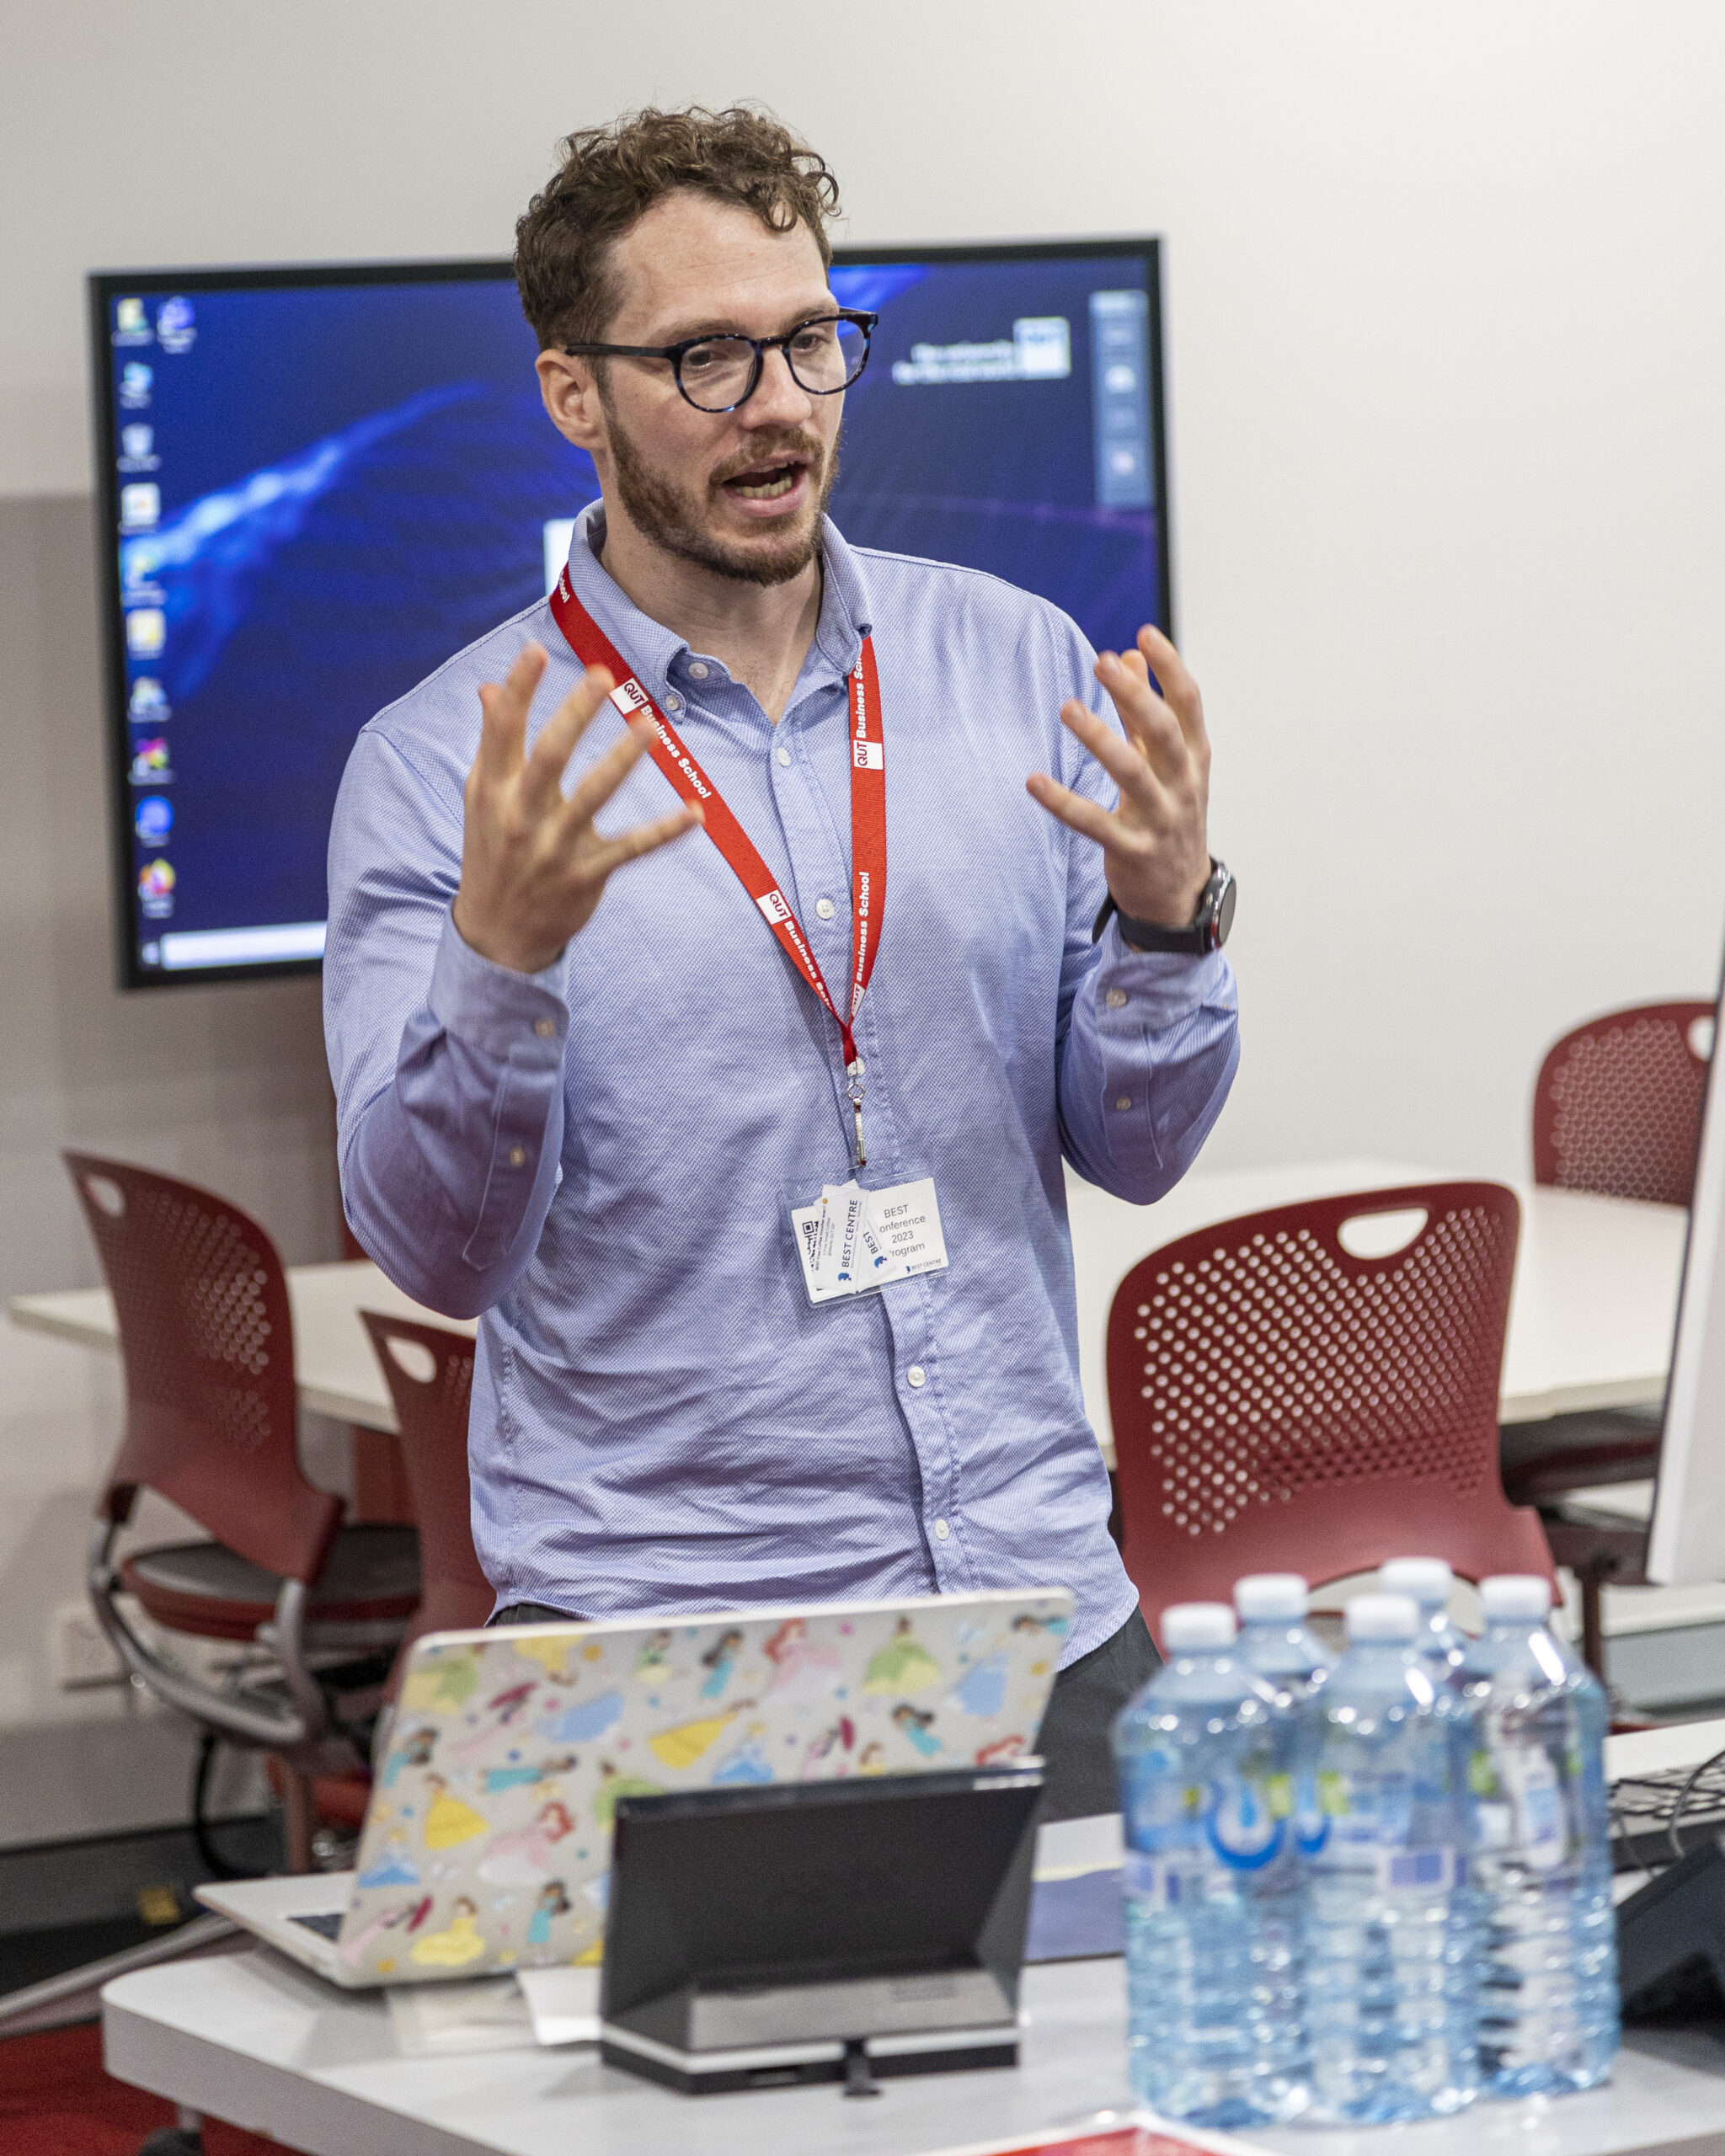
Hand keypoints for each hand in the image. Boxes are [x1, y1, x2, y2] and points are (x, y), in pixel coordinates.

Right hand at [452, 642, 700, 974]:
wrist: (495, 932)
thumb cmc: (493, 850)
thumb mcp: (483, 798)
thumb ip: (493, 742)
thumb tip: (490, 688)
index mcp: (493, 789)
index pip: (503, 731)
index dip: (518, 690)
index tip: (534, 650)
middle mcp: (521, 815)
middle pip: (548, 756)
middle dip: (574, 715)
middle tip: (602, 675)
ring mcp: (554, 847)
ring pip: (592, 796)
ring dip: (622, 760)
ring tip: (651, 727)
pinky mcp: (585, 875)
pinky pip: (630, 849)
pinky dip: (663, 832)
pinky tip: (694, 813)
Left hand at [1026, 625, 1210, 929]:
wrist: (1180, 894)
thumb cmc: (1170, 815)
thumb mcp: (1167, 763)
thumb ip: (1144, 710)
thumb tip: (1130, 653)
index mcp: (1195, 758)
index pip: (1189, 705)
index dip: (1170, 668)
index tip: (1145, 633)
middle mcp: (1183, 786)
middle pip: (1165, 733)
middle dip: (1136, 696)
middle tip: (1102, 663)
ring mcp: (1160, 820)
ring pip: (1133, 774)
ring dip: (1099, 739)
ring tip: (1068, 708)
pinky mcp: (1132, 851)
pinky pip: (1094, 824)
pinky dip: (1063, 803)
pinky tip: (1033, 781)